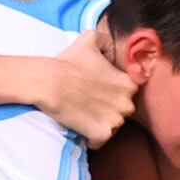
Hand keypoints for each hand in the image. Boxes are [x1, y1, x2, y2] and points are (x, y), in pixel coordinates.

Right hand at [34, 25, 138, 143]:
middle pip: (122, 111)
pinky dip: (91, 139)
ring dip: (100, 124)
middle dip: (109, 110)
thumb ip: (104, 38)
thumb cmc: (68, 61)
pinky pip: (100, 142)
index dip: (112, 93)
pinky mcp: (102, 134)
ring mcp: (116, 121)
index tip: (97, 91)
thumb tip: (109, 38)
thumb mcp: (89, 39)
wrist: (49, 82)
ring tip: (83, 115)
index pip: (128, 93)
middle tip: (89, 103)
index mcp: (129, 84)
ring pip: (113, 127)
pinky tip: (81, 129)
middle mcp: (127, 103)